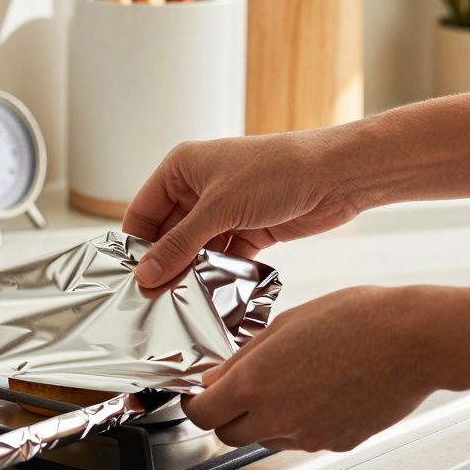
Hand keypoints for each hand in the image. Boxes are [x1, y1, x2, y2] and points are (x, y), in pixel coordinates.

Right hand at [124, 130, 360, 287]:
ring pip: (195, 249)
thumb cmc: (277, 171)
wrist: (337, 175)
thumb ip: (179, 245)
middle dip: (165, 263)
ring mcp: (224, 210)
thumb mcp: (218, 210)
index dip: (136, 245)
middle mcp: (199, 188)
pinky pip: (222, 258)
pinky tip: (213, 294)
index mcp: (182, 169)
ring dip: (192, 272)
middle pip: (168, 235)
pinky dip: (218, 275)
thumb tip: (145, 275)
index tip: (131, 279)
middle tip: (156, 298)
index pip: (143, 212)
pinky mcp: (247, 230)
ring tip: (183, 301)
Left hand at [183, 286, 437, 451]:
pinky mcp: (336, 443)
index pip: (200, 414)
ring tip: (291, 383)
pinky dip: (301, 423)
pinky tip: (321, 393)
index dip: (195, 403)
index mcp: (255, 386)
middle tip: (240, 390)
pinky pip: (303, 440)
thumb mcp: (284, 326)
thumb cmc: (359, 320)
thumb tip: (216, 378)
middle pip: (227, 435)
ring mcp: (308, 437)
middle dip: (226, 416)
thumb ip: (243, 358)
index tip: (201, 393)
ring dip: (264, 420)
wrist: (416, 340)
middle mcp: (277, 419)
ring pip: (265, 440)